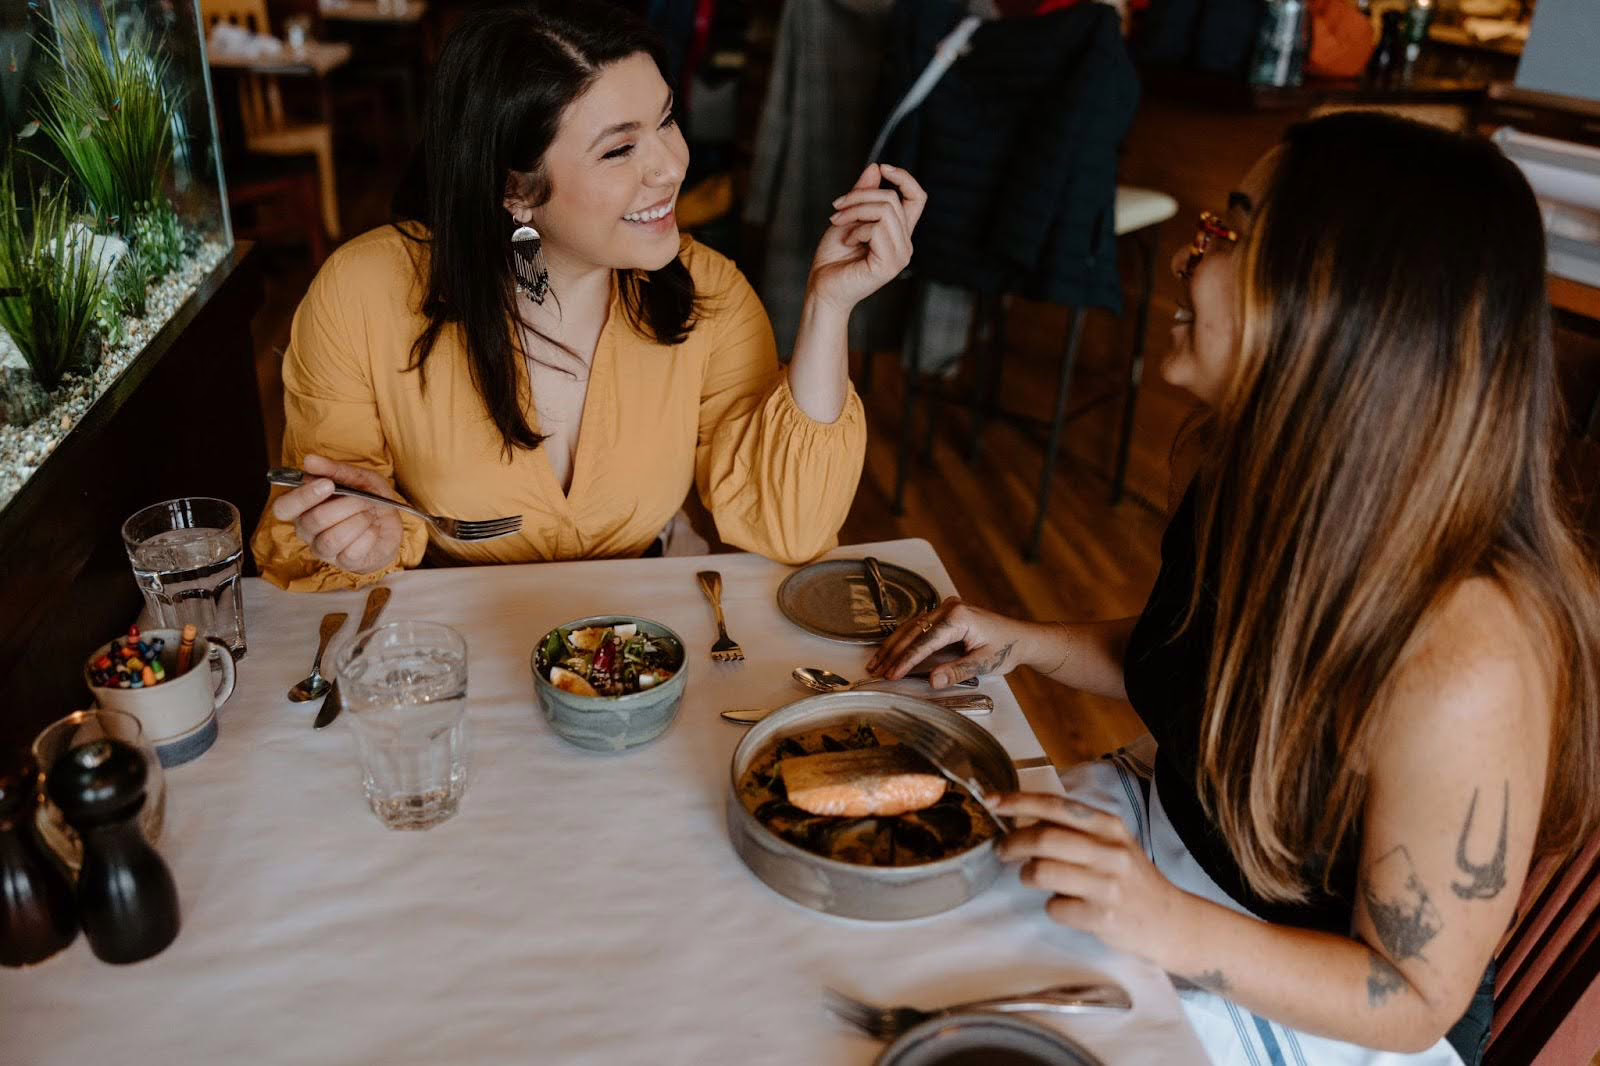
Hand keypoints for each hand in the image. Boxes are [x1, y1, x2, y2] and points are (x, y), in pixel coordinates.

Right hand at [270, 454, 404, 574]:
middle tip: (364, 499)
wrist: (392, 523)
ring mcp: (324, 549)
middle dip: (346, 505)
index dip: (302, 497)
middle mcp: (307, 530)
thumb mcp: (358, 477)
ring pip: (331, 539)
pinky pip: (351, 552)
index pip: (284, 507)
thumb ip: (334, 470)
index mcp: (303, 507)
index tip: (327, 484)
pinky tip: (373, 530)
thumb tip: (309, 461)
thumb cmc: (368, 498)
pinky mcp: (343, 562)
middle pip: (313, 521)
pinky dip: (368, 537)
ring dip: (358, 521)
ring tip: (369, 514)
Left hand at [806, 163, 926, 314]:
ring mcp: (900, 256)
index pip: (917, 198)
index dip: (904, 178)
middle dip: (859, 196)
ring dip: (854, 211)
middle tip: (837, 208)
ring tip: (838, 224)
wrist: (822, 289)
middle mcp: (905, 244)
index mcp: (898, 233)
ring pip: (885, 210)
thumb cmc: (834, 258)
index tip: (883, 167)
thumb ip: (864, 195)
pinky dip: (856, 230)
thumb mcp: (848, 218)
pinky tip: (847, 242)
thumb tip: (876, 168)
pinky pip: (877, 228)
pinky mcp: (890, 264)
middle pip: (892, 199)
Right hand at [866, 596, 1032, 687]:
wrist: (1020, 638)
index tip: (893, 674)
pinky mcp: (944, 615)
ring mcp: (945, 610)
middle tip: (877, 670)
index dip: (907, 659)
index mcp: (959, 617)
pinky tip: (890, 651)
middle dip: (893, 653)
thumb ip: (957, 671)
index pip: (925, 641)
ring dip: (893, 646)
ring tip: (877, 663)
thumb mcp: (983, 663)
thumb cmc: (1006, 648)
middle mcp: (949, 609)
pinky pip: (917, 627)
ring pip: (911, 628)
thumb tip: (933, 680)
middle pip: (912, 632)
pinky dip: (903, 641)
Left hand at [994, 792, 1189, 965]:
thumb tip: (1021, 819)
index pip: (1056, 805)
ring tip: (1033, 878)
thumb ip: (1074, 830)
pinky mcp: (1103, 918)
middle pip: (1044, 838)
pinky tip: (1066, 907)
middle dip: (1012, 843)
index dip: (1018, 802)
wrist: (1170, 922)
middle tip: (1003, 851)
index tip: (991, 802)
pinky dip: (1052, 908)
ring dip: (1027, 876)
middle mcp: (1110, 851)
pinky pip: (1055, 908)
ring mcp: (1107, 886)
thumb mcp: (1111, 845)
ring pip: (1042, 872)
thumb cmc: (1131, 880)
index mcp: (1109, 826)